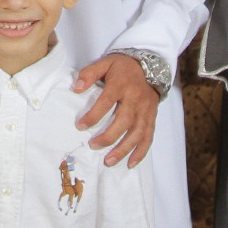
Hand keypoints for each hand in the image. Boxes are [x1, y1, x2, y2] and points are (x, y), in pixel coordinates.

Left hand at [74, 53, 158, 167]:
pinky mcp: (151, 118)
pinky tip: (131, 163)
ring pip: (137, 133)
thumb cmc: (124, 67)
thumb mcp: (105, 63)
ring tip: (109, 161)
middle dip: (108, 136)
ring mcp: (145, 111)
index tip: (80, 126)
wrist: (150, 66)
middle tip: (93, 145)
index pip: (106, 102)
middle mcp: (135, 100)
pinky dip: (141, 152)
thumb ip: (90, 73)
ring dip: (124, 149)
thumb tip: (76, 88)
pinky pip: (148, 137)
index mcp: (121, 85)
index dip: (93, 115)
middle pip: (123, 121)